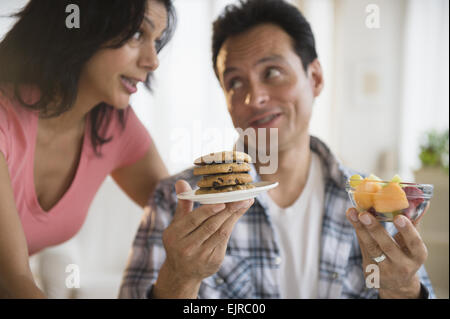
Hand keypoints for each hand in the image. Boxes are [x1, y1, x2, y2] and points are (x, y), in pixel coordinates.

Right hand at [153, 180, 253, 297]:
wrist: (181, 273)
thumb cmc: (179, 241)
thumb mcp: (177, 224)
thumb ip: (183, 203)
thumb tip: (181, 181)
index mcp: (174, 236)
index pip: (193, 220)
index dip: (208, 210)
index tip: (222, 201)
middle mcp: (186, 248)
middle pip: (210, 226)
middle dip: (228, 210)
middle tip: (241, 197)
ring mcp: (201, 256)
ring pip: (220, 233)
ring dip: (234, 216)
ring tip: (245, 202)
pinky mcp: (213, 261)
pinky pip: (224, 240)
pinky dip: (231, 225)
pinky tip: (238, 214)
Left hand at [346, 207, 428, 297]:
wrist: (397, 283)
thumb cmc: (405, 255)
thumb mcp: (412, 244)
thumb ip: (412, 224)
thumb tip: (420, 201)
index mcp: (417, 256)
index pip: (414, 243)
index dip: (406, 230)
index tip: (398, 217)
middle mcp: (403, 265)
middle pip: (387, 246)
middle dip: (374, 229)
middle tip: (363, 214)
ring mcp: (386, 270)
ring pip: (371, 247)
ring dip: (360, 228)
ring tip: (352, 213)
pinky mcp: (371, 272)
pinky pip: (363, 248)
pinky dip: (358, 233)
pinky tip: (353, 219)